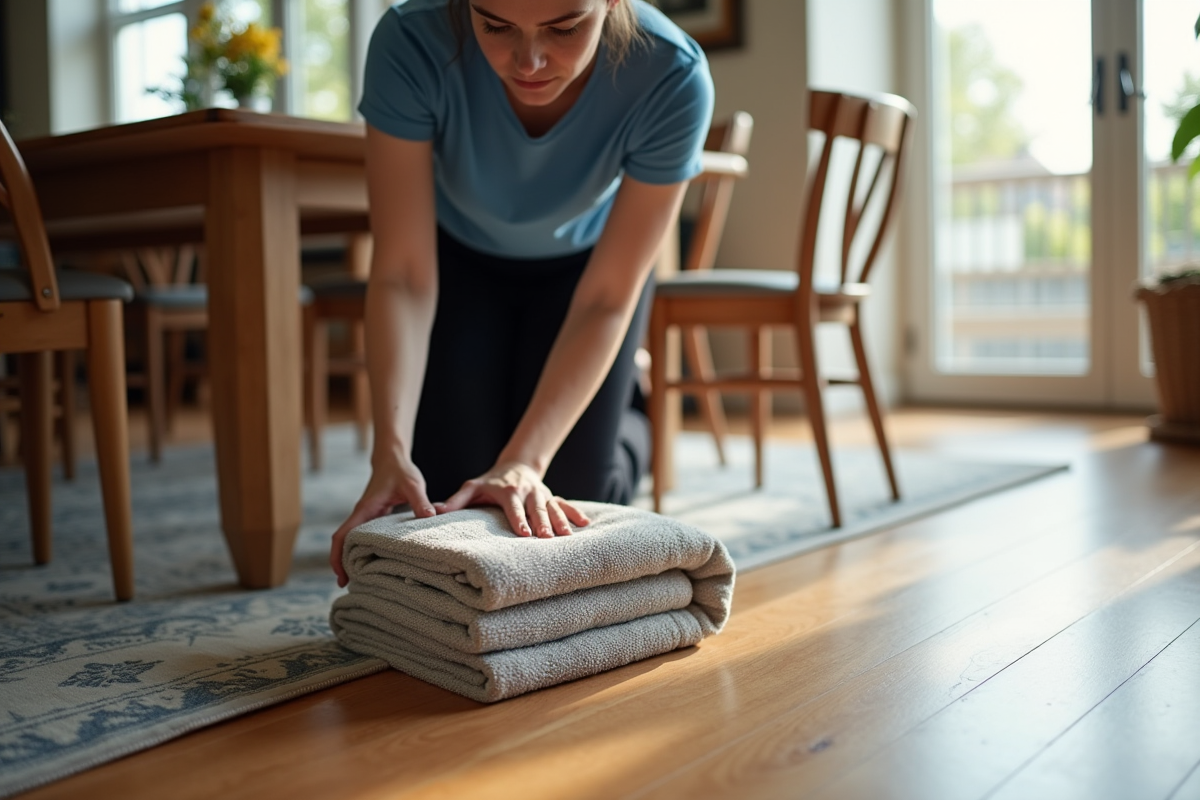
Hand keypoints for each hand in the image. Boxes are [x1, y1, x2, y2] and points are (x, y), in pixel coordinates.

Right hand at [329, 456, 435, 587]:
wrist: (393, 459)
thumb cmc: (401, 471)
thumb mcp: (413, 485)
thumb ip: (420, 501)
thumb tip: (429, 518)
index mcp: (365, 509)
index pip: (342, 535)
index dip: (337, 555)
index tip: (339, 574)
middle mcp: (361, 515)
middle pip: (342, 543)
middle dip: (342, 563)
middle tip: (348, 585)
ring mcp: (365, 517)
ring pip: (351, 541)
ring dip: (350, 558)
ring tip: (359, 579)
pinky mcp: (372, 517)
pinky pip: (362, 536)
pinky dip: (361, 549)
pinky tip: (371, 561)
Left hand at [439, 461, 589, 538]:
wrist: (516, 465)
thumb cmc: (490, 481)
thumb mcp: (472, 486)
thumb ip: (456, 500)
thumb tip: (436, 512)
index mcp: (508, 491)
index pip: (514, 507)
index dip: (519, 519)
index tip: (524, 533)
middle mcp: (527, 492)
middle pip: (536, 508)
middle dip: (542, 522)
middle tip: (547, 538)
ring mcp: (542, 494)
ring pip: (553, 507)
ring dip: (560, 521)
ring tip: (567, 537)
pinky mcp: (551, 496)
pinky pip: (565, 504)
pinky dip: (575, 513)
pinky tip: (585, 525)